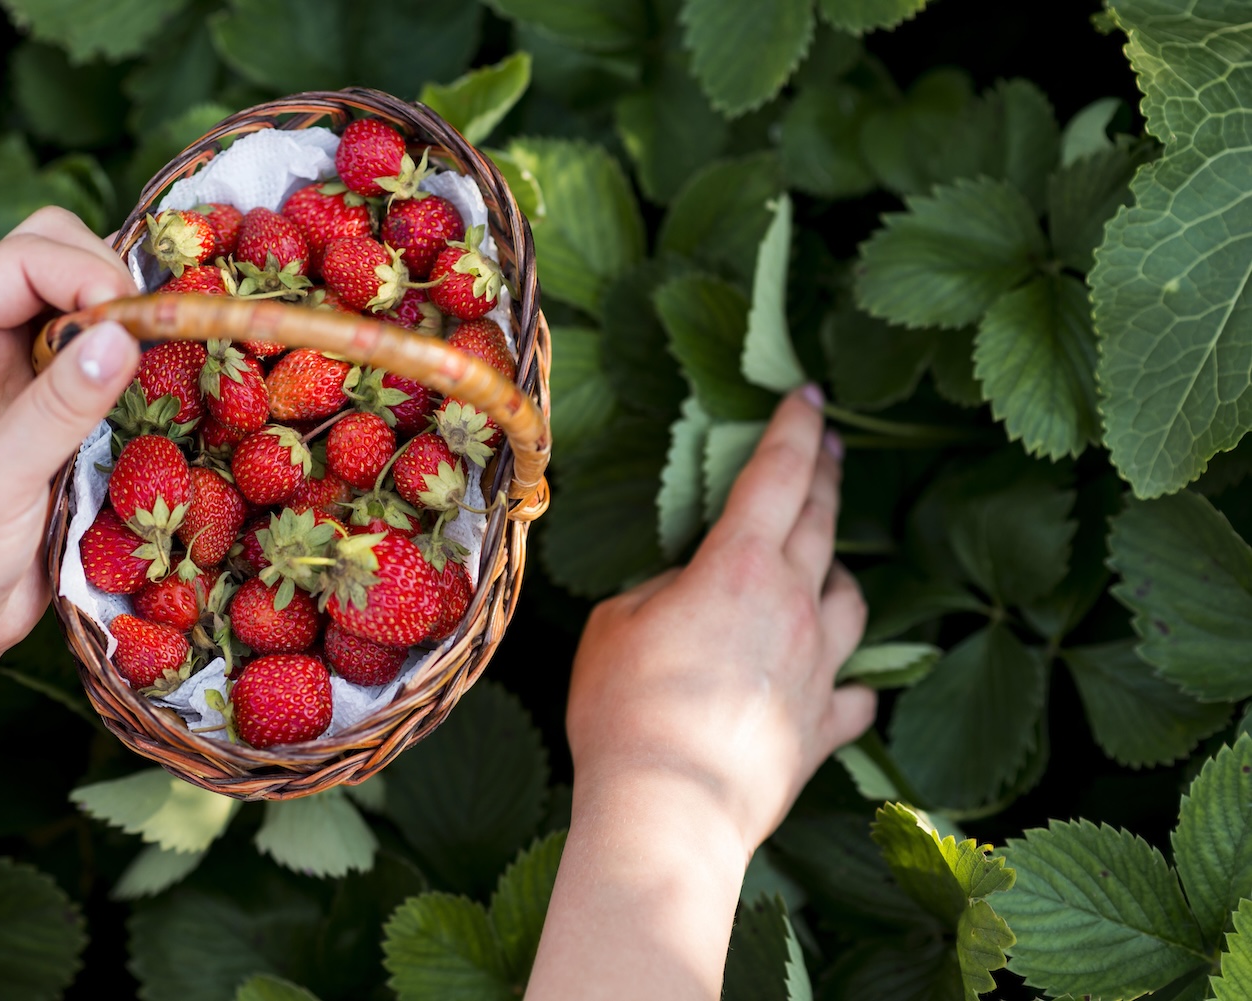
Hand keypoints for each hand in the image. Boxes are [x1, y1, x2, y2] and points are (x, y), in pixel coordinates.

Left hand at [0, 206, 140, 681]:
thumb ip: (58, 408)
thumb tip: (125, 335)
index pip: (20, 259)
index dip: (83, 271)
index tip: (136, 320)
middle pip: (54, 257)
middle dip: (110, 282)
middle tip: (152, 338)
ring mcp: (18, 377)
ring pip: (86, 306)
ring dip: (128, 323)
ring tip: (164, 363)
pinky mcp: (54, 415)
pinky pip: (104, 362)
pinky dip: (138, 365)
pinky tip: (161, 393)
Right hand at [565, 385, 874, 856]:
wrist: (668, 810)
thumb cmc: (627, 710)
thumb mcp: (615, 626)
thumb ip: (660, 593)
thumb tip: (687, 595)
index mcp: (740, 568)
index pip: (777, 476)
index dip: (794, 428)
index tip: (808, 394)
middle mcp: (793, 606)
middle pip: (823, 524)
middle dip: (826, 475)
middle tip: (830, 445)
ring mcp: (817, 669)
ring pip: (851, 600)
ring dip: (839, 574)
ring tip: (825, 568)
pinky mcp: (822, 728)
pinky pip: (853, 692)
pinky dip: (848, 679)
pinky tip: (839, 681)